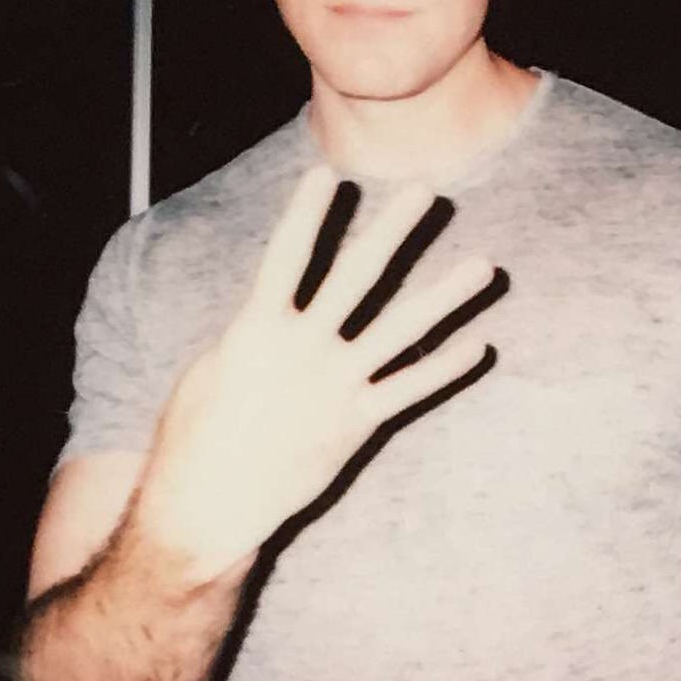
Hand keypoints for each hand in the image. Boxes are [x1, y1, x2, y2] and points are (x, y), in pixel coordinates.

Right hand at [133, 166, 505, 576]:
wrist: (209, 505)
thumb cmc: (196, 436)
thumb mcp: (212, 369)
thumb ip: (253, 333)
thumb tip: (274, 308)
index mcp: (257, 329)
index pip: (287, 256)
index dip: (307, 214)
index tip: (329, 174)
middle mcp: (304, 349)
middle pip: (358, 277)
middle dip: (395, 231)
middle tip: (426, 191)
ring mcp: (336, 385)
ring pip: (403, 330)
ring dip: (447, 296)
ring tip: (484, 266)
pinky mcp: (357, 423)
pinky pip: (411, 389)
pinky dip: (446, 368)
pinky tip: (479, 345)